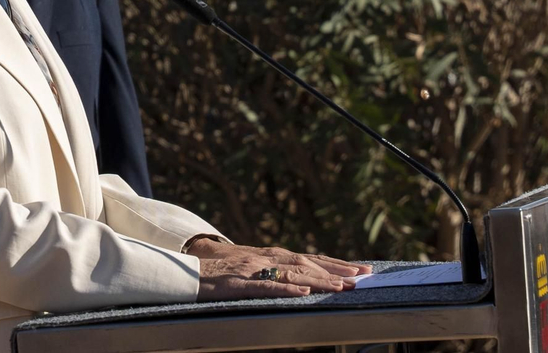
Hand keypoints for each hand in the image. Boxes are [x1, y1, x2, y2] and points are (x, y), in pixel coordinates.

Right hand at [187, 239, 368, 301]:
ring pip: (291, 272)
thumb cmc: (218, 270)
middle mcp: (265, 258)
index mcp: (269, 256)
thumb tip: (304, 280)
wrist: (185, 266)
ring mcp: (252, 270)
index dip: (336, 263)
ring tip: (342, 286)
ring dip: (319, 279)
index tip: (362, 269)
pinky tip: (303, 291)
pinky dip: (285, 287)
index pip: (309, 258)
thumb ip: (273, 272)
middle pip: (307, 262)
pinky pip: (265, 286)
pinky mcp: (237, 283)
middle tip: (363, 277)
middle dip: (336, 270)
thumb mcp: (250, 268)